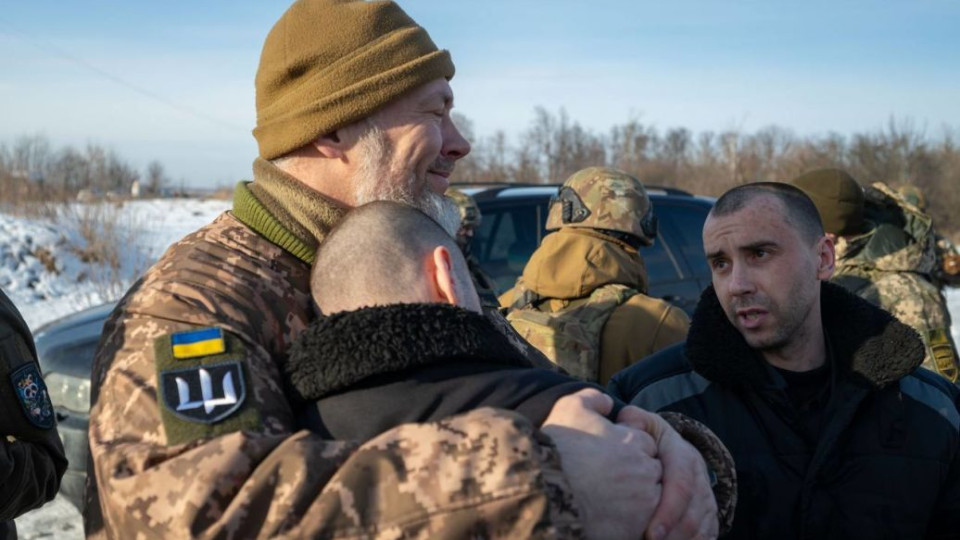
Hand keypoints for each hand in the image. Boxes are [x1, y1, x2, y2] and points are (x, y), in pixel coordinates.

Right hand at [541, 389, 662, 539]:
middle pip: (650, 473)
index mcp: (635, 442)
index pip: (645, 445)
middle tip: (607, 479)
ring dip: (635, 500)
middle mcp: (645, 472)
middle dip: (635, 475)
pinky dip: (628, 521)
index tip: (607, 457)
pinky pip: (640, 524)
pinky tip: (605, 515)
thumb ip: (593, 399)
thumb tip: (606, 402)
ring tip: (606, 499)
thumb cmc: (558, 449)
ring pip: (649, 501)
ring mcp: (642, 504)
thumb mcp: (570, 409)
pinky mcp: (634, 529)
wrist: (544, 490)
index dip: (625, 450)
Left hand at [618, 407, 718, 539]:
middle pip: (693, 514)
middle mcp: (699, 476)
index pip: (681, 485)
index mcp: (683, 455)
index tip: (650, 534)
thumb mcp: (641, 423)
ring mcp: (706, 496)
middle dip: (673, 535)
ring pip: (701, 528)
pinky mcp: (708, 513)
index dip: (668, 511)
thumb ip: (632, 421)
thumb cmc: (647, 437)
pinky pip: (707, 534)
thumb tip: (624, 423)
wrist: (669, 447)